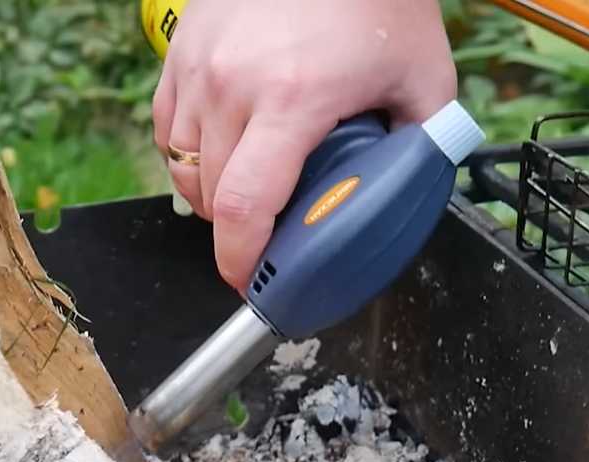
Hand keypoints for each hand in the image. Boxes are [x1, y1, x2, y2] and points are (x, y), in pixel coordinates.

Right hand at [153, 0, 457, 291]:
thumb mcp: (422, 73)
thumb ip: (422, 140)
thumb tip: (413, 190)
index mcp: (294, 99)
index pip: (247, 207)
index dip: (243, 260)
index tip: (251, 282)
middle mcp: (233, 85)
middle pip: (212, 196)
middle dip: (238, 231)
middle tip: (269, 235)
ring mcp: (199, 67)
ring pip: (182, 166)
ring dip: (212, 193)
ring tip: (250, 188)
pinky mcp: (180, 52)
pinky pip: (166, 127)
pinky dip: (188, 154)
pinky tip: (223, 150)